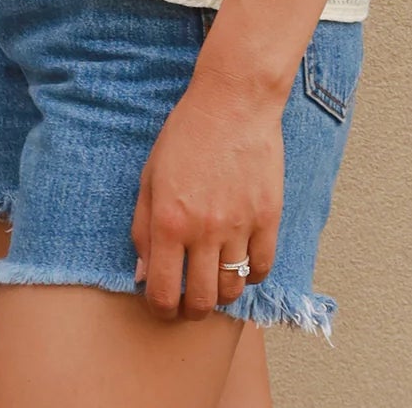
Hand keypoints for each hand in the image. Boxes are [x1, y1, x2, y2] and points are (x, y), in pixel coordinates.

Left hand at [130, 71, 282, 320]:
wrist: (233, 103)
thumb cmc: (186, 135)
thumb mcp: (150, 177)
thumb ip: (142, 229)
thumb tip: (143, 275)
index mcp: (169, 221)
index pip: (163, 291)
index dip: (161, 308)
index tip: (163, 304)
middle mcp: (204, 230)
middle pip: (202, 301)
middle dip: (191, 309)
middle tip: (190, 300)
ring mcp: (240, 225)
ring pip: (233, 290)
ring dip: (221, 294)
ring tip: (215, 280)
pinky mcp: (269, 217)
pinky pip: (262, 267)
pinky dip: (251, 275)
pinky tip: (241, 262)